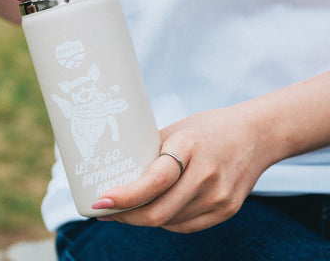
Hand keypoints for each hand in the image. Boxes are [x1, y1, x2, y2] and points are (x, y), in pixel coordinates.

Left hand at [93, 105, 275, 232]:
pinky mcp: (227, 210)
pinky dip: (165, 221)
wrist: (255, 135)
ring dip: (143, 219)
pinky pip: (186, 226)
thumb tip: (118, 168)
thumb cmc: (209, 128)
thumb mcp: (177, 130)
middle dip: (126, 216)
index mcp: (190, 147)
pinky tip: (154, 211)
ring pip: (169, 222)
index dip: (125, 197)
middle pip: (159, 211)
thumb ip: (152, 150)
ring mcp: (220, 197)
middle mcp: (207, 175)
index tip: (100, 202)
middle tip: (105, 211)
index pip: (154, 181)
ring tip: (125, 209)